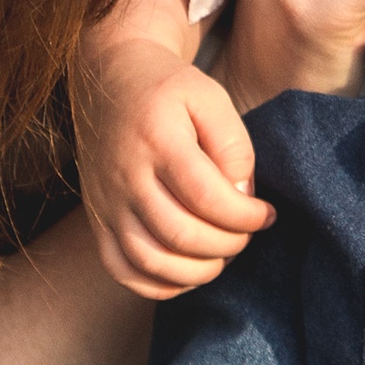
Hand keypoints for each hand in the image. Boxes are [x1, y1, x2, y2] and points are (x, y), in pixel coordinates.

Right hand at [74, 30, 275, 301]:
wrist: (109, 80)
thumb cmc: (167, 88)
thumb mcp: (210, 96)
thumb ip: (233, 146)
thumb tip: (242, 198)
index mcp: (157, 139)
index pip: (206, 197)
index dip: (244, 216)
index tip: (266, 214)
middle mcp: (125, 175)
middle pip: (179, 234)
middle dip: (226, 245)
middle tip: (246, 234)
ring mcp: (106, 202)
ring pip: (150, 260)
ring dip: (197, 270)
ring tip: (222, 254)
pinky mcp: (97, 219)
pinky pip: (122, 270)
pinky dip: (159, 285)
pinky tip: (188, 272)